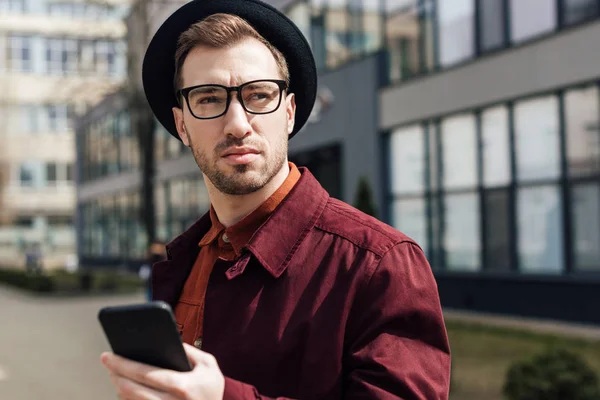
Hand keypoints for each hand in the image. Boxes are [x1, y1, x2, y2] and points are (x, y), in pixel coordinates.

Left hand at [100, 343, 224, 399]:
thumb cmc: (211, 389)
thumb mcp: (209, 366)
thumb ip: (190, 350)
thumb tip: (169, 340)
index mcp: (182, 386)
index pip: (144, 372)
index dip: (122, 363)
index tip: (108, 356)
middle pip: (130, 389)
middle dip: (115, 374)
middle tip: (107, 363)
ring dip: (119, 387)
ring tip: (115, 375)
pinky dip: (127, 399)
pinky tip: (125, 390)